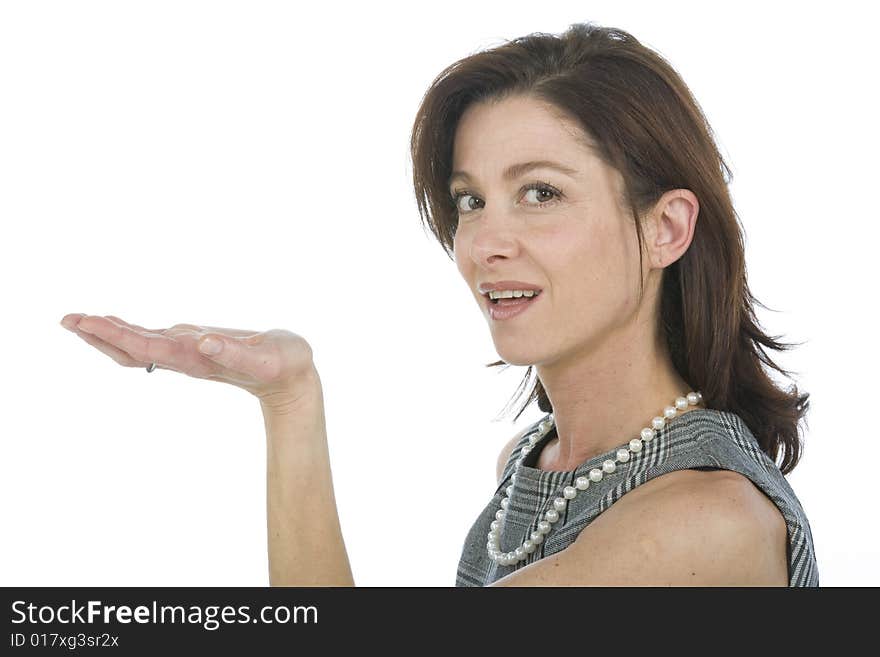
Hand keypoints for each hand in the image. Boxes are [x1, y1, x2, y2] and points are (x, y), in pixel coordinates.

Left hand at [59, 314, 319, 410]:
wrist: (292, 382)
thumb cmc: (284, 366)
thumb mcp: (266, 358)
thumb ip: (236, 352)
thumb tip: (203, 340)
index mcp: (197, 358)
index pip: (146, 347)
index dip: (114, 334)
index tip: (85, 321)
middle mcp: (186, 358)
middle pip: (132, 350)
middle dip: (99, 335)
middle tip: (66, 318)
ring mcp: (189, 355)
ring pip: (139, 347)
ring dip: (109, 334)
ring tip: (80, 320)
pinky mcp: (196, 349)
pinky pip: (153, 342)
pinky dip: (130, 332)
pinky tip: (119, 326)